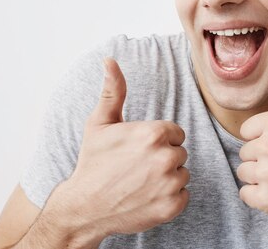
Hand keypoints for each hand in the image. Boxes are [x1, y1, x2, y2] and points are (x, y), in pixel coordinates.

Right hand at [50, 58, 189, 242]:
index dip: (158, 140)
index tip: (139, 150)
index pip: (175, 133)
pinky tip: (147, 197)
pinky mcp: (172, 206)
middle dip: (163, 158)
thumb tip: (109, 60)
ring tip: (141, 182)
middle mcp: (165, 157)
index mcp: (153, 133)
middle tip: (137, 167)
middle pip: (180, 152)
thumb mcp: (100, 123)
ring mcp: (170, 184)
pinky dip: (169, 198)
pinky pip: (183, 195)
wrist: (84, 208)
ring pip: (182, 173)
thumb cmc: (93, 163)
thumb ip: (114, 91)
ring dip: (167, 178)